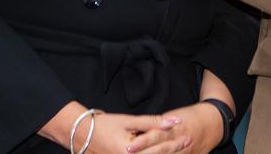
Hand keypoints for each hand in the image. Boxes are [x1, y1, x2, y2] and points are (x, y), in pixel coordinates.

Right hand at [40, 102, 211, 153]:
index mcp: (130, 153)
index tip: (188, 137)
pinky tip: (161, 152)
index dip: (175, 144)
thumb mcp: (129, 121)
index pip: (159, 149)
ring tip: (180, 150)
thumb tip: (174, 121)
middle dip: (173, 152)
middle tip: (188, 143)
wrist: (81, 134)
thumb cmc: (104, 125)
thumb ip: (152, 122)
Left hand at [123, 102, 225, 153]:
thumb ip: (158, 124)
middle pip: (160, 151)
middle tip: (129, 153)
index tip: (129, 147)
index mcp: (175, 129)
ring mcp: (187, 153)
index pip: (155, 137)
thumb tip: (140, 130)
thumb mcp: (175, 115)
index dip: (142, 143)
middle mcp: (180, 142)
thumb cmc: (191, 117)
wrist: (213, 123)